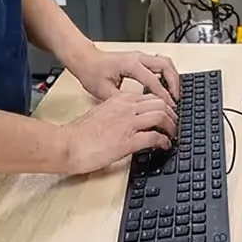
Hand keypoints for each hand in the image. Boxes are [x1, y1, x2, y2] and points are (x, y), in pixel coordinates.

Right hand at [60, 93, 177, 174]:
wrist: (68, 144)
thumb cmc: (79, 133)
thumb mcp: (102, 113)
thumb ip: (118, 111)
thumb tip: (130, 119)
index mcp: (119, 100)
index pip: (149, 96)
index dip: (162, 104)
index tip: (166, 112)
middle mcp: (126, 108)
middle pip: (160, 102)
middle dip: (171, 113)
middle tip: (174, 123)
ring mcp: (128, 123)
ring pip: (161, 116)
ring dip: (171, 126)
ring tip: (172, 134)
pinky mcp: (127, 141)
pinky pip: (154, 137)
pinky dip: (164, 141)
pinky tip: (164, 146)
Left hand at [69, 45, 180, 105]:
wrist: (85, 60)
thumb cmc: (91, 72)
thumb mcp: (104, 91)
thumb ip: (123, 100)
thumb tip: (138, 111)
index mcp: (130, 65)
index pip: (153, 80)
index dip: (163, 95)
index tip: (170, 107)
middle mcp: (137, 58)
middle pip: (166, 66)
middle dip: (174, 83)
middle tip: (176, 99)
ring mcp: (140, 56)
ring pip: (165, 62)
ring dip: (172, 77)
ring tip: (174, 93)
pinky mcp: (140, 58)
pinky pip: (160, 63)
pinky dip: (167, 73)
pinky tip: (166, 84)